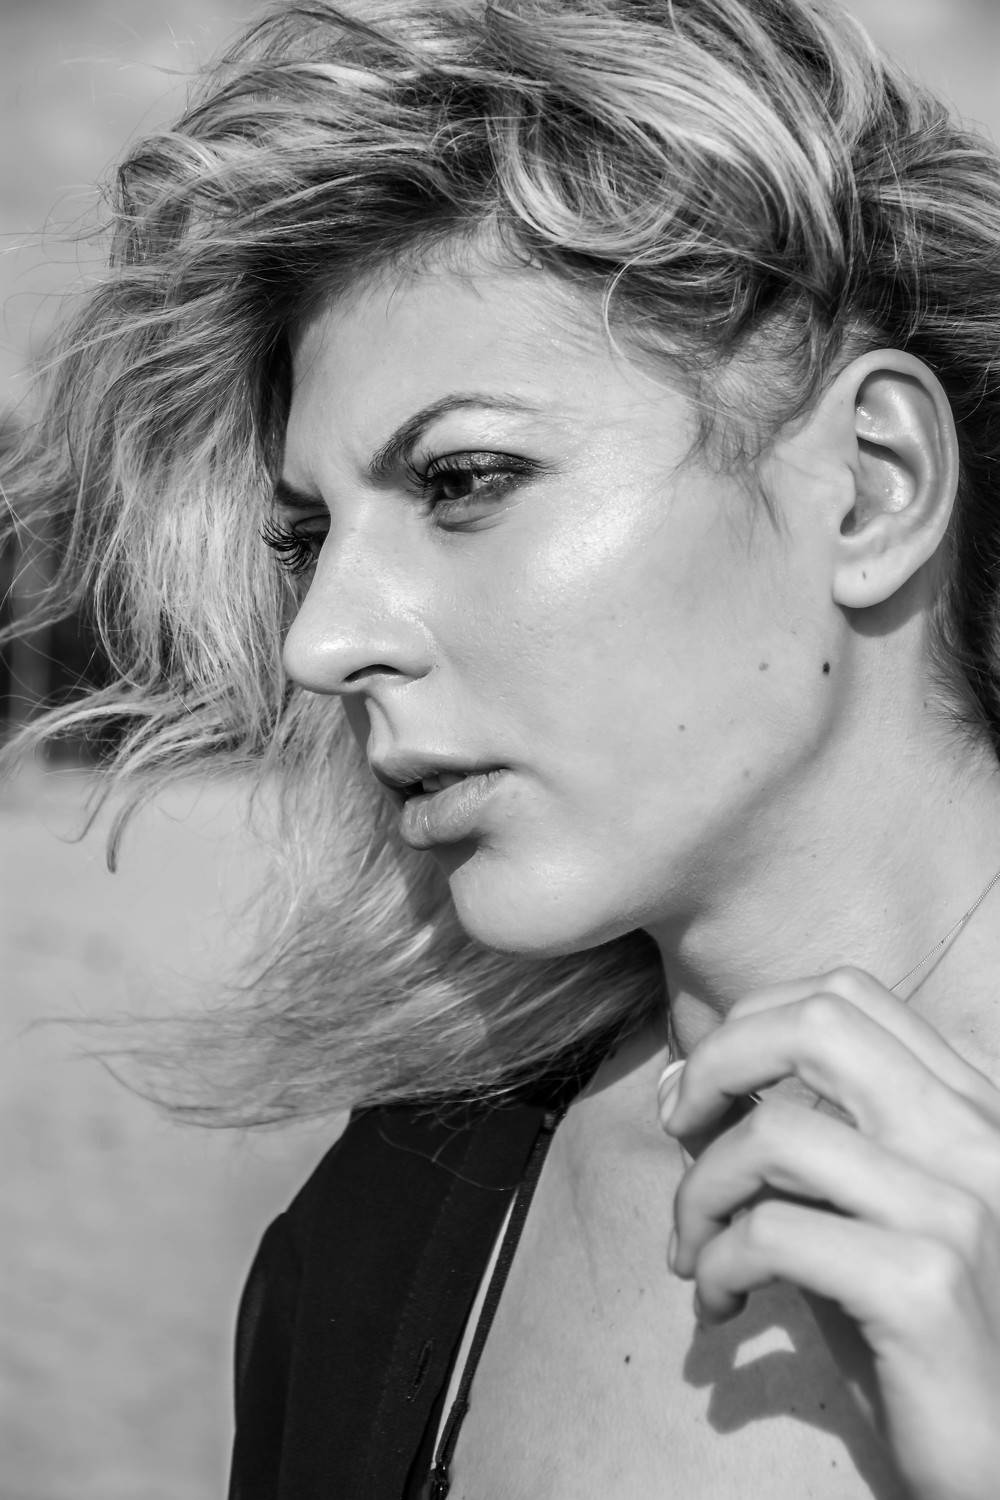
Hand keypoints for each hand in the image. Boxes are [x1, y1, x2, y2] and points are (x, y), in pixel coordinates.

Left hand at [657, 967, 999, 1499]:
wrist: (999, 1462)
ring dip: (699, 1191)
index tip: (700, 1090)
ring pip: (773, 1133)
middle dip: (717, 1063)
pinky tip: (721, 1307)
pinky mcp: (925, 1287)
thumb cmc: (914, 1338)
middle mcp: (976, 1137)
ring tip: (692, 1248)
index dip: (750, 1023)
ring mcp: (958, 1209)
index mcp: (970, 1107)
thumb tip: (680, 1081)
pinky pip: (771, 1233)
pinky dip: (718, 1262)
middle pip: (817, 1025)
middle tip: (678, 1127)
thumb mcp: (859, 1215)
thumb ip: (799, 1144)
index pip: (846, 996)